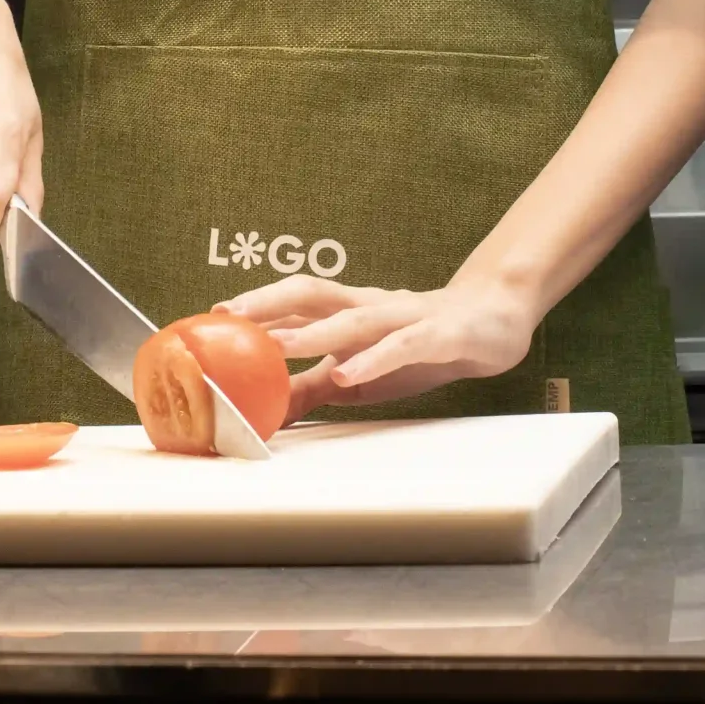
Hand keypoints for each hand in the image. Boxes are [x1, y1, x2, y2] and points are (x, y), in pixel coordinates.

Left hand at [219, 273, 537, 413]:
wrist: (498, 320)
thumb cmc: (423, 344)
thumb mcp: (360, 373)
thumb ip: (312, 387)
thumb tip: (263, 410)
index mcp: (349, 311)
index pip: (292, 302)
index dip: (250, 306)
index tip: (206, 319)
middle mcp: (370, 306)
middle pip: (311, 293)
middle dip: (267, 302)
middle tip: (226, 314)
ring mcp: (404, 316)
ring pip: (353, 318)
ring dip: (313, 331)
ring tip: (275, 344)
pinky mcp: (439, 334)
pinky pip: (402, 345)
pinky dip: (373, 359)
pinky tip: (349, 374)